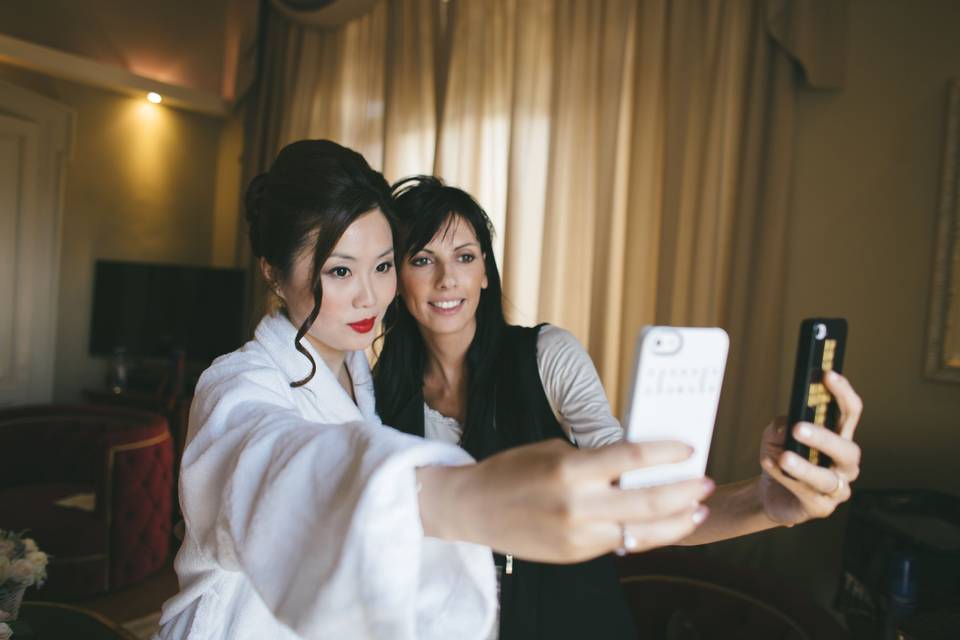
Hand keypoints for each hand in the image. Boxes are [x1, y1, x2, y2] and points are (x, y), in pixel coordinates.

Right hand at [418, 438, 714, 562]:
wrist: (474, 508)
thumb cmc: (513, 471)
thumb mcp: (553, 451)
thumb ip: (594, 460)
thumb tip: (636, 463)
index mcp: (570, 469)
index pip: (631, 457)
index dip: (666, 452)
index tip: (688, 447)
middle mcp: (577, 505)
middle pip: (647, 502)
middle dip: (684, 492)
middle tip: (705, 482)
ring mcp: (578, 535)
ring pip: (641, 532)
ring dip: (675, 521)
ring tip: (696, 510)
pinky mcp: (576, 554)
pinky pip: (620, 543)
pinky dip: (644, 533)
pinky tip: (661, 524)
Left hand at [759, 371, 862, 525]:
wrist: (770, 493)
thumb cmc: (780, 456)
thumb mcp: (775, 435)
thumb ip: (781, 426)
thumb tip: (786, 427)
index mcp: (839, 437)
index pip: (849, 412)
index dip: (843, 393)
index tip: (827, 375)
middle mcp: (844, 464)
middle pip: (846, 449)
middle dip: (824, 437)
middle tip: (799, 428)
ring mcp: (836, 488)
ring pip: (827, 477)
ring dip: (804, 466)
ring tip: (783, 457)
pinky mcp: (821, 507)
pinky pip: (805, 492)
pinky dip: (786, 478)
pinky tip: (770, 465)